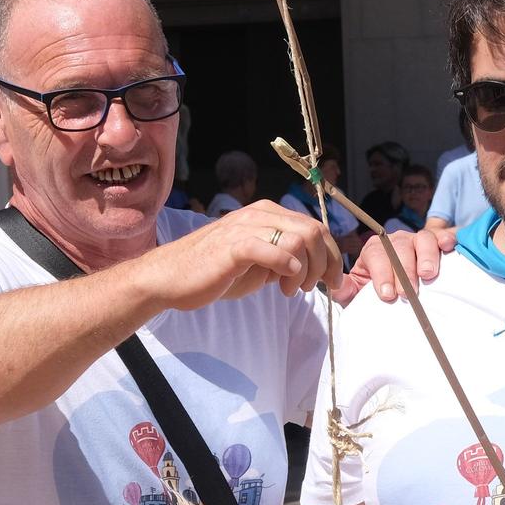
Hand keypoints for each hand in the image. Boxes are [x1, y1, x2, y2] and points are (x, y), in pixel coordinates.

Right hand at [145, 202, 342, 308]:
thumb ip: (284, 259)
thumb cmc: (215, 272)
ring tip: (290, 290)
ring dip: (304, 270)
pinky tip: (283, 283)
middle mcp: (259, 214)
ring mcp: (246, 227)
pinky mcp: (233, 246)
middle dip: (325, 264)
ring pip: (299, 238)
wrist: (171, 278)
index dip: (332, 256)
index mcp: (268, 215)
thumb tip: (313, 268)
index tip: (332, 282)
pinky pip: (272, 248)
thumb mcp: (259, 265)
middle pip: (313, 231)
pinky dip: (287, 266)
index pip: (315, 227)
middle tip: (313, 289)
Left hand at [338, 227, 454, 305]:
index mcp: (375, 250)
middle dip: (403, 270)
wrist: (402, 293)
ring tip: (428, 275)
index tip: (387, 295)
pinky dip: (447, 240)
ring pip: (422, 239)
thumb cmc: (380, 293)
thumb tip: (333, 287)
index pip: (376, 254)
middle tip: (407, 294)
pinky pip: (444, 236)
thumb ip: (346, 290)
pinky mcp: (439, 244)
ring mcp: (418, 240)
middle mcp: (396, 241)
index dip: (382, 273)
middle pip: (399, 247)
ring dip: (426, 256)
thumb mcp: (359, 294)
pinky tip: (449, 247)